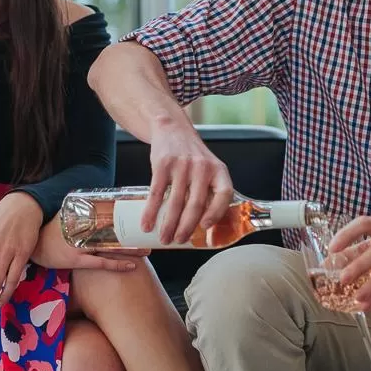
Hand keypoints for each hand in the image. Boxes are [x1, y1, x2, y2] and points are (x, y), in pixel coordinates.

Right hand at [30, 219, 146, 273]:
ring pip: (111, 246)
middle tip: (150, 234)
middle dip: (133, 233)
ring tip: (147, 250)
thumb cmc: (53, 232)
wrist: (36, 246)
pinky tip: (132, 265)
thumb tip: (100, 204)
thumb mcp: (67, 216)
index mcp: (83, 216)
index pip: (109, 214)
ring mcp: (80, 245)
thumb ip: (83, 211)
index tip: (141, 216)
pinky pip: (101, 262)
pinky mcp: (77, 260)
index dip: (126, 215)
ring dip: (131, 249)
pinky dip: (117, 264)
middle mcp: (83, 229)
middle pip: (114, 230)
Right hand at [144, 120, 233, 246]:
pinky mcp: (163, 164)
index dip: (216, 213)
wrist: (173, 129)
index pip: (224, 194)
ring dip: (168, 224)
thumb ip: (210, 191)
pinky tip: (147, 223)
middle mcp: (202, 167)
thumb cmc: (192, 155)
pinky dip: (151, 211)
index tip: (206, 227)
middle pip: (196, 204)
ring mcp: (182, 165)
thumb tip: (204, 227)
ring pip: (175, 202)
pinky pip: (156, 193)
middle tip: (179, 240)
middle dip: (186, 227)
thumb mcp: (209, 168)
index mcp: (218, 170)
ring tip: (164, 238)